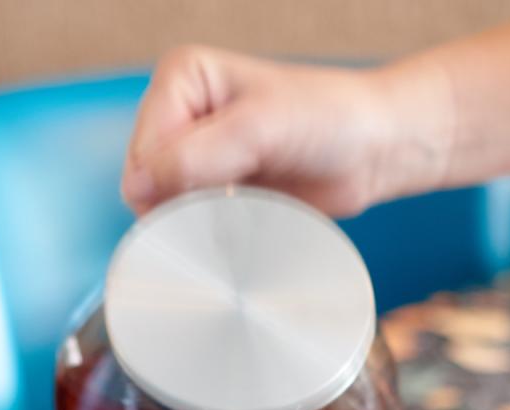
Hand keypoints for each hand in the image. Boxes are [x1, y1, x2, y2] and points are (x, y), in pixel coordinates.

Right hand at [121, 47, 439, 217]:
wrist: (371, 149)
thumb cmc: (329, 119)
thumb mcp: (259, 129)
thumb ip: (196, 157)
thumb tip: (137, 189)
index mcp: (183, 78)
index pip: (144, 149)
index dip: (168, 182)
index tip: (213, 192)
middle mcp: (183, 114)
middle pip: (147, 182)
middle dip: (183, 203)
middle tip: (233, 202)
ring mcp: (198, 155)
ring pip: (167, 208)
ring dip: (199, 220)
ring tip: (244, 207)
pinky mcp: (216, 188)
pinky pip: (193, 223)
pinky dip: (213, 230)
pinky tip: (244, 219)